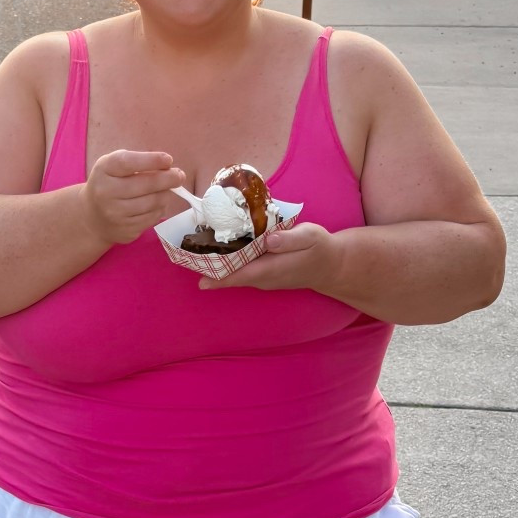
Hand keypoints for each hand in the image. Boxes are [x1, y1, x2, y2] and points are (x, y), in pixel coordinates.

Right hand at [84, 149, 186, 245]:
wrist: (92, 217)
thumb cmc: (110, 184)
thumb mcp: (114, 166)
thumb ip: (137, 162)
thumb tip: (169, 168)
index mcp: (104, 170)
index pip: (129, 163)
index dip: (152, 160)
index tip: (169, 160)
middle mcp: (106, 192)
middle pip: (146, 184)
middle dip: (168, 179)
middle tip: (179, 175)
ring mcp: (115, 214)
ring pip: (154, 202)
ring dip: (166, 194)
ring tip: (166, 190)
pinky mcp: (126, 230)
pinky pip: (152, 217)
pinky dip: (159, 209)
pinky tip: (156, 204)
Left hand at [197, 221, 338, 293]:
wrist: (331, 266)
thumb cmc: (320, 249)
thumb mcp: (311, 237)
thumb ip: (290, 238)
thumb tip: (269, 239)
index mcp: (272, 268)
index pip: (241, 275)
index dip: (220, 278)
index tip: (200, 280)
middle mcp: (263, 278)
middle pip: (232, 277)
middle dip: (211, 270)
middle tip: (186, 258)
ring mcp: (263, 279)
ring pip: (235, 275)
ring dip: (217, 268)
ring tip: (195, 253)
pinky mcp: (263, 274)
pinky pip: (241, 271)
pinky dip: (228, 264)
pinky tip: (218, 252)